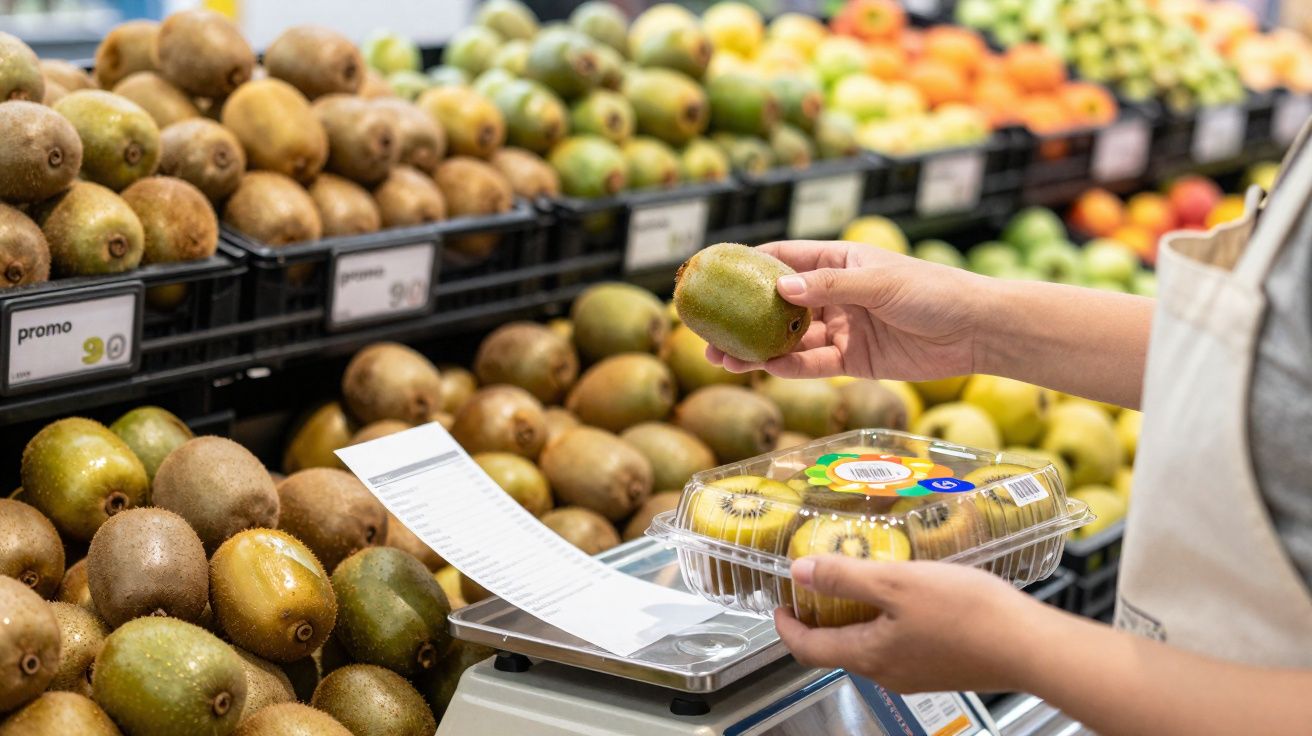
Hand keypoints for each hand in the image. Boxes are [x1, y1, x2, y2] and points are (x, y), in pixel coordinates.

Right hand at [705, 241, 992, 380]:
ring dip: (756, 348)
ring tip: (722, 358)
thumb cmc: (933, 291)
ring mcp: (841, 328)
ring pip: (788, 339)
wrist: (976, 331)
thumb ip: (830, 286)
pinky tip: (765, 369)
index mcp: (838, 261)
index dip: (746, 266)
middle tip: (706, 330)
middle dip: (741, 317)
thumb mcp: (880, 282)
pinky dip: (789, 367)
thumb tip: (781, 288)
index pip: (783, 258)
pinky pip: (812, 364)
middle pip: (776, 305)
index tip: (711, 275)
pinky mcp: (852, 360)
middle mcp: (833, 294)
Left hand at [774, 555, 1053, 693]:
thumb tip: (799, 572)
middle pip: (837, 648)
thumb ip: (845, 577)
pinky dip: (887, 621)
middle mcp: (888, 672)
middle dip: (821, 619)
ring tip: (859, 583)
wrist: (1031, 645)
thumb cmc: (967, 614)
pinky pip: (900, 645)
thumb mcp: (896, 583)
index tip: (777, 606)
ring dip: (855, 618)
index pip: (808, 649)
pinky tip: (905, 596)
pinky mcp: (942, 667)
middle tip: (816, 587)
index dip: (786, 626)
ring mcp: (917, 674)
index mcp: (869, 655)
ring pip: (870, 646)